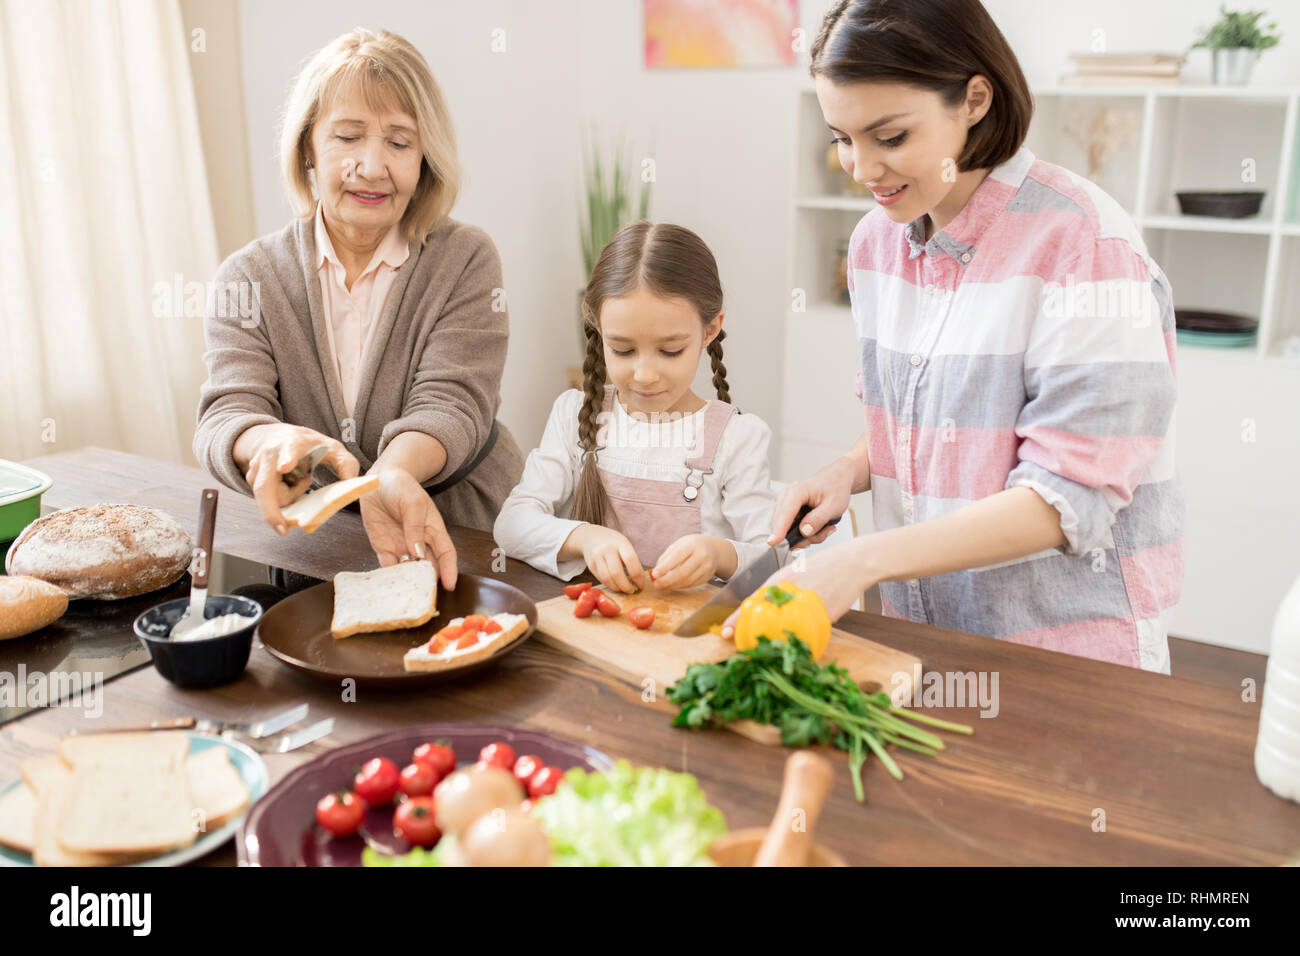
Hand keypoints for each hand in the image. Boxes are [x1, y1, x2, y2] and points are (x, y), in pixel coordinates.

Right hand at [239, 423, 358, 534]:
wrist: (277, 436)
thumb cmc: (308, 444)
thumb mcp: (332, 448)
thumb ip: (346, 463)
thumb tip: (351, 482)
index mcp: (291, 443)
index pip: (289, 451)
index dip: (287, 458)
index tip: (285, 467)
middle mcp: (269, 455)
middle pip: (264, 486)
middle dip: (270, 509)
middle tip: (283, 529)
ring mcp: (256, 468)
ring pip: (269, 497)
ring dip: (289, 497)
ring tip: (303, 478)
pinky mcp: (251, 478)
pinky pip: (267, 499)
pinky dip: (283, 497)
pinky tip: (290, 482)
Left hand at [359, 469, 457, 589]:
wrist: (376, 481)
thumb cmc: (401, 487)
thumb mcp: (413, 503)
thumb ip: (415, 528)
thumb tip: (418, 554)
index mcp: (433, 529)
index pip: (445, 553)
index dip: (449, 569)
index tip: (450, 585)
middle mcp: (419, 542)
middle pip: (429, 567)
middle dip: (429, 581)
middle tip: (426, 596)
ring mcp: (401, 546)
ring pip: (409, 570)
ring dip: (409, 582)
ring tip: (407, 596)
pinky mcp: (383, 548)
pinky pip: (388, 566)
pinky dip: (389, 577)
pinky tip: (389, 585)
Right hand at [568, 524, 644, 593]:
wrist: (592, 537)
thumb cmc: (614, 543)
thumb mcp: (625, 546)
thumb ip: (632, 561)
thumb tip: (639, 581)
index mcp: (620, 543)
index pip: (630, 560)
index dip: (637, 575)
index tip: (641, 585)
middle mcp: (607, 550)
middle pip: (616, 573)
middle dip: (626, 586)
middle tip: (632, 590)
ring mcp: (596, 557)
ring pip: (607, 578)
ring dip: (617, 588)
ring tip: (624, 590)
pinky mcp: (591, 565)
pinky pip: (601, 579)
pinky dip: (610, 585)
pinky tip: (616, 586)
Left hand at [650, 534, 733, 591]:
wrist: (713, 549)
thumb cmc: (691, 546)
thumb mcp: (678, 545)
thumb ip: (666, 557)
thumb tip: (655, 573)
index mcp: (692, 545)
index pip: (676, 557)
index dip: (665, 567)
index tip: (654, 574)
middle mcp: (702, 556)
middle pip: (683, 572)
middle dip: (667, 581)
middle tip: (656, 584)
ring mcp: (706, 567)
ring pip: (687, 581)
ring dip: (673, 586)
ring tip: (662, 586)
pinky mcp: (707, 576)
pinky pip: (691, 584)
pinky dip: (680, 586)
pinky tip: (672, 585)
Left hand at [721, 536, 872, 638]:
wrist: (854, 562)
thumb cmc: (824, 568)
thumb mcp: (795, 575)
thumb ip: (779, 592)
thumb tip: (762, 609)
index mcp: (781, 579)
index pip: (752, 601)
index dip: (737, 618)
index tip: (724, 632)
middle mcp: (790, 590)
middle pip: (766, 617)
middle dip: (754, 635)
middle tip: (744, 647)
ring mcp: (807, 602)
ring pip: (786, 629)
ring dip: (778, 641)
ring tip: (770, 651)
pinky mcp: (825, 613)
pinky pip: (809, 633)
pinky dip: (803, 641)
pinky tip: (798, 646)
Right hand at [768, 456, 854, 549]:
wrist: (836, 481)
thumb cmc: (835, 489)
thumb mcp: (833, 506)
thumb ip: (818, 519)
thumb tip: (804, 531)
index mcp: (796, 492)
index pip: (784, 514)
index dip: (778, 530)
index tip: (772, 543)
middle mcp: (786, 498)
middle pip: (784, 526)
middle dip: (804, 537)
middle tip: (827, 531)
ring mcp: (785, 506)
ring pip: (789, 532)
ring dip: (808, 536)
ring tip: (827, 527)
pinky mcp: (788, 513)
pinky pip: (793, 530)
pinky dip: (807, 534)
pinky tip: (819, 527)